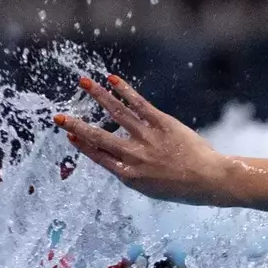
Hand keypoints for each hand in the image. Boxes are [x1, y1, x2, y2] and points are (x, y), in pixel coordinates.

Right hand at [54, 75, 227, 204]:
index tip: (68, 134)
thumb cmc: (183, 187)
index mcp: (129, 175)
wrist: (210, 180)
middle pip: (99, 137)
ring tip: (83, 83)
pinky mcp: (163, 124)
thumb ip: (132, 172)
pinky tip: (112, 80)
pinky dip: (125, 91)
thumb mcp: (151, 188)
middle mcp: (134, 156)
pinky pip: (139, 104)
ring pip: (117, 113)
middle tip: (57, 116)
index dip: (82, 145)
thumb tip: (117, 158)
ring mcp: (148, 138)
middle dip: (76, 125)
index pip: (99, 156)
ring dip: (98, 96)